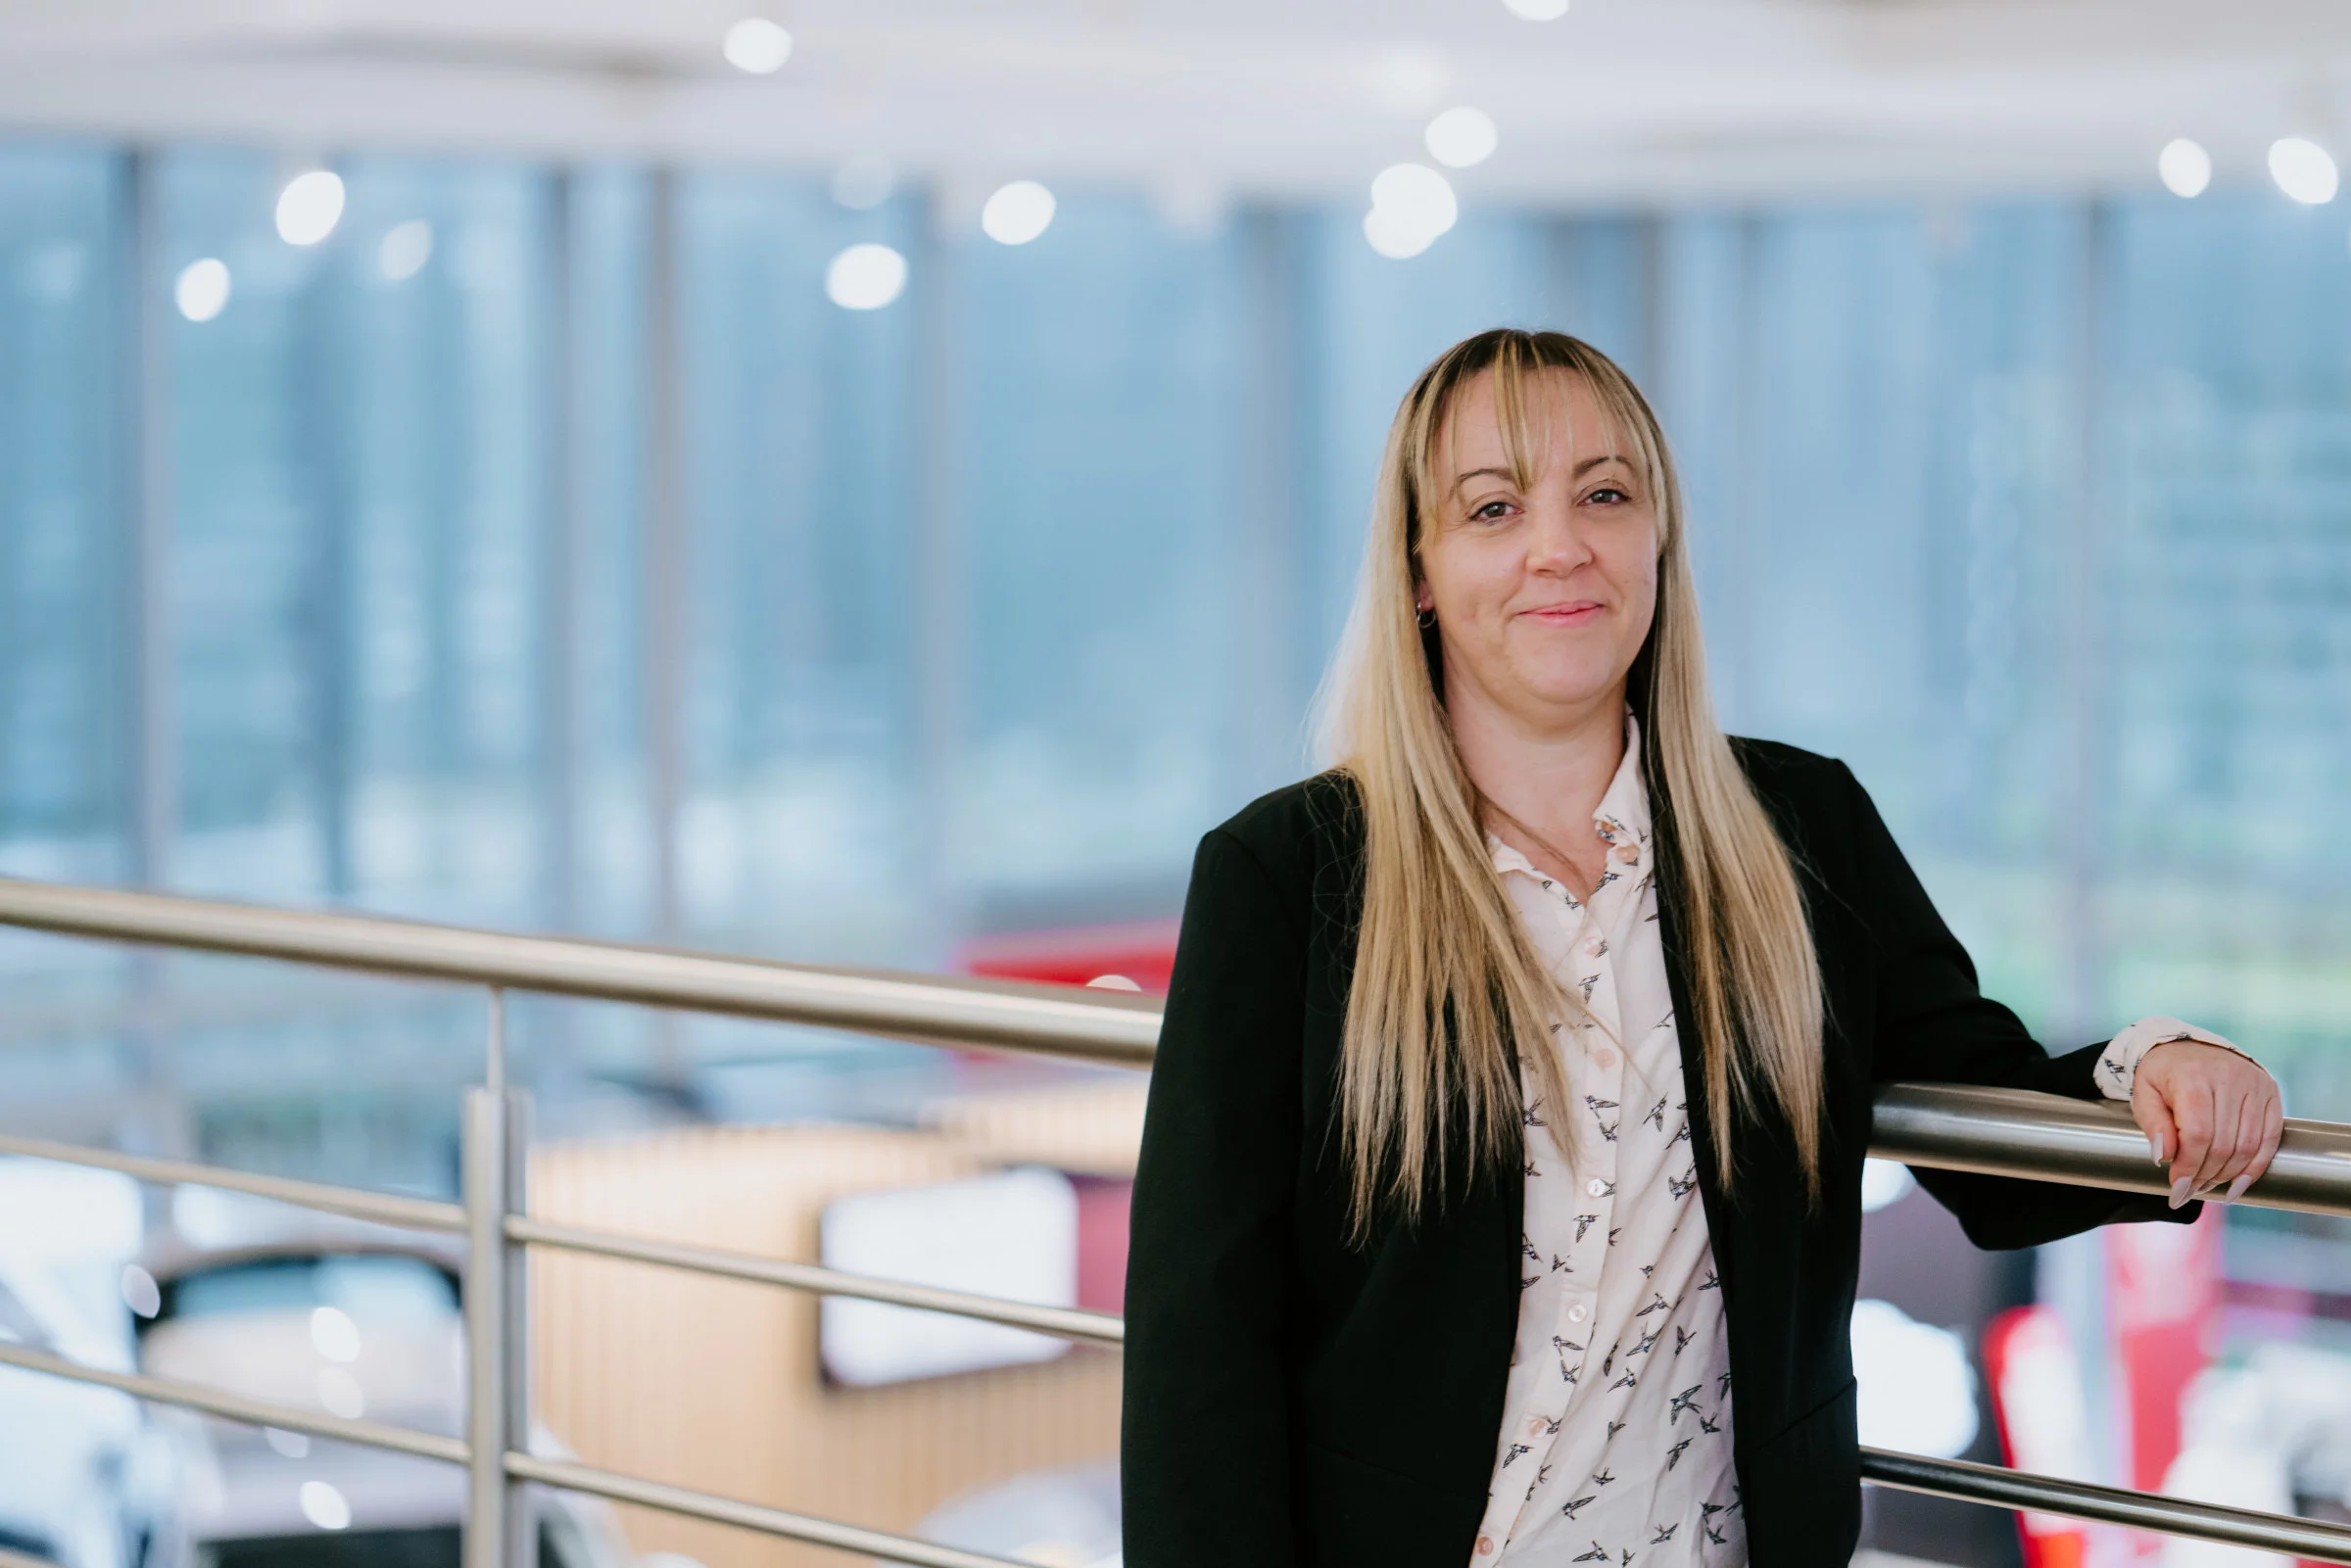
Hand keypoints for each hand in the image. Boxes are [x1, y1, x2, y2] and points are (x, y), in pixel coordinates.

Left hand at [2130, 1041, 2282, 1206]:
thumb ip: (2153, 1125)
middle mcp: (2228, 1077)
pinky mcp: (2270, 1093)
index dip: (2188, 1166)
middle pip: (2224, 1143)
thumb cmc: (2163, 1075)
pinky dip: (2255, 1166)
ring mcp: (2254, 1084)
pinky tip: (2239, 1184)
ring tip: (2207, 1186)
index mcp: (2192, 1075)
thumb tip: (2165, 1158)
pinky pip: (2269, 1138)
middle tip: (2189, 1191)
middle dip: (2205, 1175)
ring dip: (2228, 1174)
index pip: (2197, 1133)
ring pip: (2248, 1145)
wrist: (2189, 1048)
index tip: (2177, 1186)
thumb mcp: (2144, 1094)